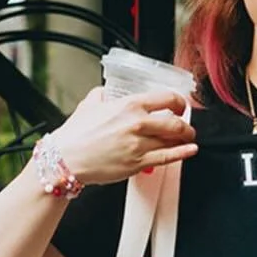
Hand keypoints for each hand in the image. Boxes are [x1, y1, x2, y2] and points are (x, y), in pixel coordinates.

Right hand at [47, 86, 196, 186]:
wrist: (65, 160)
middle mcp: (137, 123)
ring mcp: (139, 145)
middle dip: (185, 124)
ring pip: (173, 140)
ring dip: (184, 139)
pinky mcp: (137, 163)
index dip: (179, 102)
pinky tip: (191, 149)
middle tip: (186, 125)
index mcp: (128, 106)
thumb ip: (101, 95)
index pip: (166, 98)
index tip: (180, 105)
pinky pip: (168, 157)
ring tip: (187, 138)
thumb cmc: (75, 135)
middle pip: (175, 122)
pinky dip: (183, 153)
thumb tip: (105, 92)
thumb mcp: (88, 105)